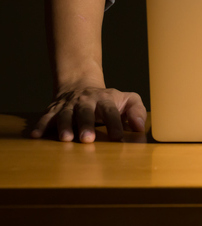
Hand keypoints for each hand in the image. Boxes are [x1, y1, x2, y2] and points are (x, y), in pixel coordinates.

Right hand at [31, 85, 146, 142]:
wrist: (81, 86)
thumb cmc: (109, 100)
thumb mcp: (127, 100)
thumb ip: (137, 111)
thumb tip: (140, 127)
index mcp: (105, 99)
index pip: (111, 111)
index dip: (115, 123)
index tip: (118, 137)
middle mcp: (85, 101)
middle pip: (85, 112)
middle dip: (86, 125)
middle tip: (88, 139)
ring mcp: (68, 106)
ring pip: (65, 115)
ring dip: (64, 126)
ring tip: (66, 139)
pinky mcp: (54, 111)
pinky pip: (46, 118)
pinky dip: (41, 126)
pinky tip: (36, 136)